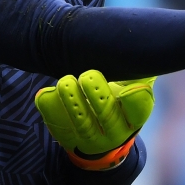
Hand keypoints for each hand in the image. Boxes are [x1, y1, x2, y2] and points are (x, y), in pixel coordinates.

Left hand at [35, 71, 154, 170]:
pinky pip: (58, 126)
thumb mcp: (129, 86)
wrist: (100, 133)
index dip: (136, 100)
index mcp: (134, 117)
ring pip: (82, 124)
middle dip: (98, 96)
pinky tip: (45, 94)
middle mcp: (115, 133)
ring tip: (65, 82)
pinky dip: (51, 109)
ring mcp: (91, 140)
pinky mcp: (68, 139)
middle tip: (88, 76)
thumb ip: (134, 69)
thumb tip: (137, 45)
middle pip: (108, 117)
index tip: (129, 88)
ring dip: (72, 102)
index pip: (139, 110)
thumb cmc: (116, 98)